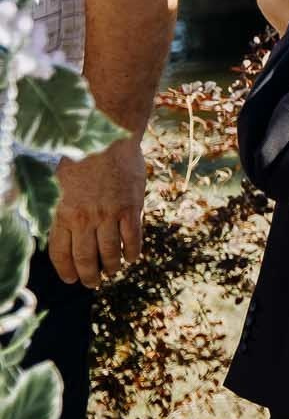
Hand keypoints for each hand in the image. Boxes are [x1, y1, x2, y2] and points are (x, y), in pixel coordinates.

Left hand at [49, 137, 143, 286]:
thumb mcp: (55, 180)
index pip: (61, 253)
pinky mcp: (131, 208)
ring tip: (112, 271)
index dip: (66, 271)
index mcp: (63, 213)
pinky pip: (133, 239)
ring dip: (111, 267)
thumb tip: (25, 212)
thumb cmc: (80, 155)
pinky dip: (132, 252)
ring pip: (110, 253)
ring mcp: (110, 214)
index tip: (70, 279)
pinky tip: (132, 257)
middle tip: (92, 282)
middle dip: (88, 276)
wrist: (108, 136)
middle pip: (86, 259)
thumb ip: (51, 204)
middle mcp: (85, 218)